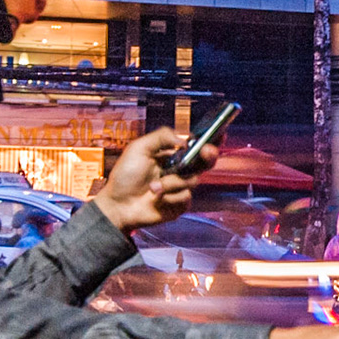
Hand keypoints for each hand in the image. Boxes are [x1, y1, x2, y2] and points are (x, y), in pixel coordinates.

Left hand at [90, 127, 218, 233]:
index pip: (195, 145)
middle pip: (205, 161)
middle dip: (208, 155)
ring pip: (192, 180)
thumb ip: (161, 137)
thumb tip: (184, 140)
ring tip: (153, 187)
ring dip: (172, 183)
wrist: (118, 205)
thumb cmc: (126, 176)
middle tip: (206, 152)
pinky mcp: (180, 204)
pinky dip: (170, 197)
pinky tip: (156, 199)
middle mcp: (180, 169)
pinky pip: (185, 197)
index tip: (219, 133)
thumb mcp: (139, 148)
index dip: (209, 139)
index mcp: (172, 154)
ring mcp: (181, 187)